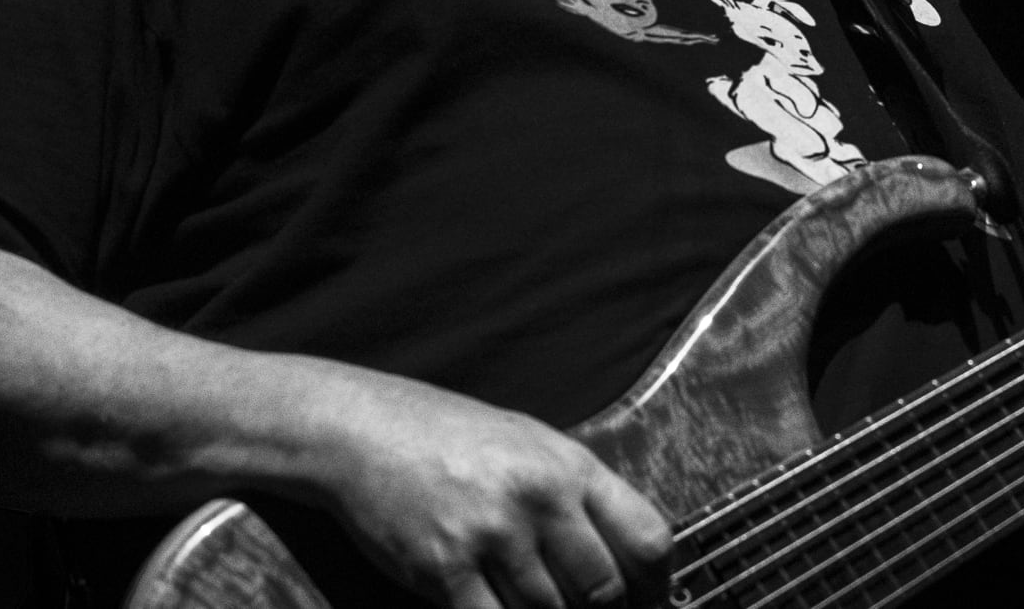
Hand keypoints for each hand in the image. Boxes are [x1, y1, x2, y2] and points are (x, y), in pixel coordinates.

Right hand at [308, 368, 670, 608]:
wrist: (365, 431)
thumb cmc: (452, 438)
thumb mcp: (533, 446)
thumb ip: (580, 497)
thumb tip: (625, 561)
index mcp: (570, 467)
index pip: (647, 539)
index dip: (658, 586)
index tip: (651, 602)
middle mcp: (539, 500)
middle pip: (603, 590)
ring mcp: (492, 536)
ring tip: (531, 602)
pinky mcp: (444, 571)